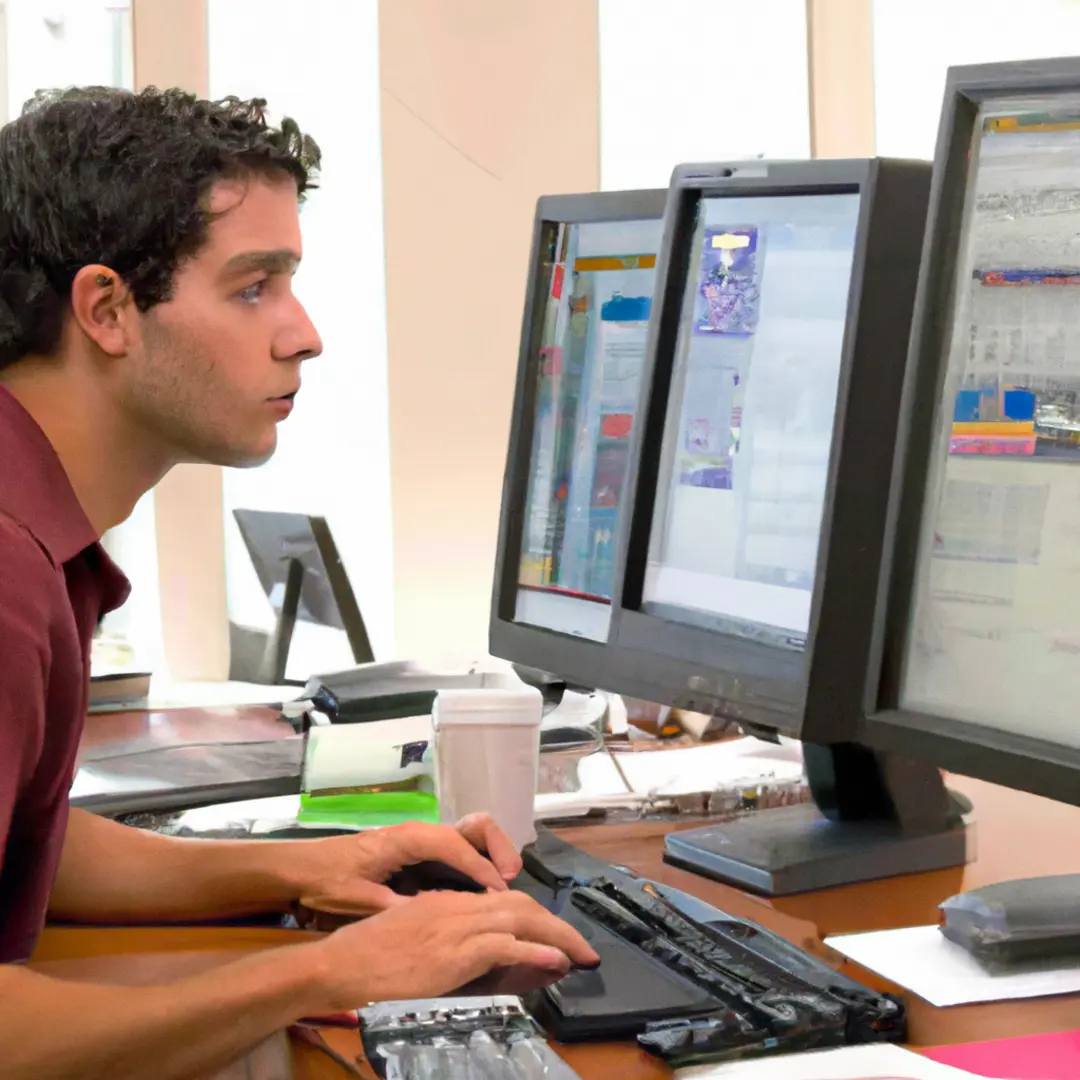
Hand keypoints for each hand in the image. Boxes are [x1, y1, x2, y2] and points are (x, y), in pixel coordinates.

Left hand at [287, 814, 523, 915]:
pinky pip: (461, 848)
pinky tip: (483, 889)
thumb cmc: (329, 880)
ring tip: (503, 884)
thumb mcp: (359, 898)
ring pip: (471, 834)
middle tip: (509, 879)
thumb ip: (394, 904)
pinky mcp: (422, 852)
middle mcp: (422, 832)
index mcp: (408, 838)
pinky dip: (479, 861)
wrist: (304, 868)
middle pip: (474, 826)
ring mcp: (424, 840)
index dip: (479, 867)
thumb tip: (429, 915)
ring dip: (493, 853)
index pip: (454, 845)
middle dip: (497, 847)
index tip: (498, 891)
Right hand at [301, 890, 599, 1012]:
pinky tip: (557, 961)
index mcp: (447, 903)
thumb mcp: (414, 942)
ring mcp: (455, 927)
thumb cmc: (366, 957)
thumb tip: (484, 958)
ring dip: (557, 936)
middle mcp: (456, 907)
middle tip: (583, 948)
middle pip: (520, 905)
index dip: (537, 918)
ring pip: (520, 919)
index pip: (504, 902)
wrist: (338, 966)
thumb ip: (450, 946)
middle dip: (557, 925)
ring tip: (582, 954)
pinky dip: (535, 951)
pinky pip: (504, 945)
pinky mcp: (453, 951)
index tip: (558, 937)